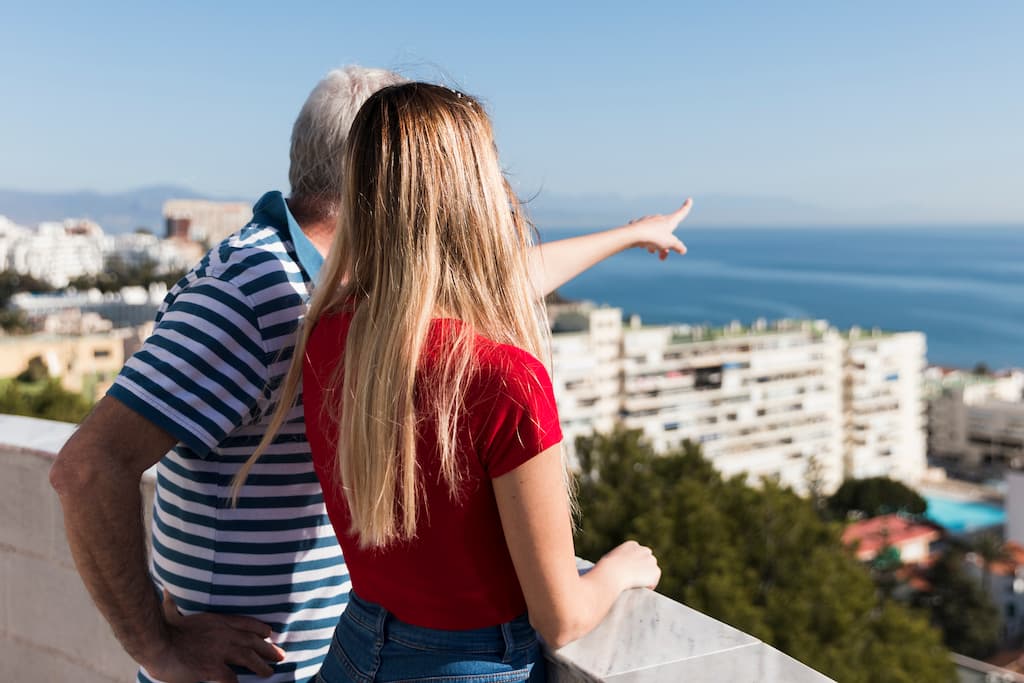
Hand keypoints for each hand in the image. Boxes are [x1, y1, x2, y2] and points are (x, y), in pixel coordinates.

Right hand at [141, 592, 285, 682]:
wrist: (155, 641)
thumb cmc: (162, 628)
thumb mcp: (177, 610)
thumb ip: (179, 603)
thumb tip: (167, 591)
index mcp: (216, 620)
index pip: (245, 622)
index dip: (259, 628)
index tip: (269, 632)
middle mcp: (223, 634)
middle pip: (252, 641)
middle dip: (268, 648)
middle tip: (281, 655)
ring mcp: (219, 651)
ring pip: (248, 658)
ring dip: (261, 666)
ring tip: (269, 673)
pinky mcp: (212, 668)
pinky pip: (232, 679)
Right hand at [599, 540, 660, 590]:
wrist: (613, 573)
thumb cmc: (606, 569)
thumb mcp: (608, 560)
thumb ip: (616, 561)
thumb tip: (614, 569)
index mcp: (632, 545)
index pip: (638, 555)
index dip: (634, 566)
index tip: (629, 574)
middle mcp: (644, 550)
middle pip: (647, 562)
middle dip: (643, 571)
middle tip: (634, 581)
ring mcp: (651, 560)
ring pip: (651, 572)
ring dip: (645, 579)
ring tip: (634, 585)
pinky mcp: (656, 571)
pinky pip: (653, 582)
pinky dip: (647, 587)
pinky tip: (637, 587)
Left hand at [624, 198, 691, 260]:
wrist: (634, 235)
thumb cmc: (654, 237)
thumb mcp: (670, 244)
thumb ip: (678, 247)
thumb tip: (683, 250)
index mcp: (669, 220)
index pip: (681, 213)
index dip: (686, 207)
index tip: (689, 199)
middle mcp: (659, 219)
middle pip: (666, 233)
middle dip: (665, 246)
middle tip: (662, 258)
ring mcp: (648, 221)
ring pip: (655, 235)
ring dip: (655, 245)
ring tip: (651, 252)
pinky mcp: (638, 225)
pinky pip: (643, 234)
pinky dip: (644, 241)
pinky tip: (641, 245)